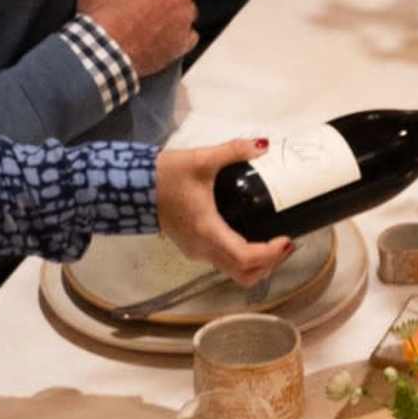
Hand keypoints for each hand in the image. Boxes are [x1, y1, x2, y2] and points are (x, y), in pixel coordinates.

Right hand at [151, 144, 280, 278]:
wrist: (130, 186)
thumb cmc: (164, 176)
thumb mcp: (201, 160)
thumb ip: (233, 151)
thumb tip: (263, 145)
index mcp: (208, 231)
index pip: (246, 257)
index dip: (271, 253)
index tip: (287, 238)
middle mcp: (203, 249)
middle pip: (244, 273)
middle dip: (271, 263)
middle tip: (288, 242)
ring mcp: (196, 251)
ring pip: (234, 271)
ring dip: (258, 265)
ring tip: (275, 242)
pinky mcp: (192, 247)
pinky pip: (224, 262)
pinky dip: (244, 259)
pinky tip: (254, 237)